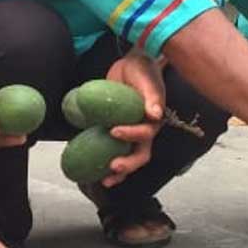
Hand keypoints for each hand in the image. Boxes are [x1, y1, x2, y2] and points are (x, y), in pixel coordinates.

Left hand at [100, 51, 165, 187]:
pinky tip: (92, 169)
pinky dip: (104, 160)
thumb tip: (155, 114)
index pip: (145, 134)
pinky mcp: (117, 132)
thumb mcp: (146, 79)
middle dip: (128, 164)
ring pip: (128, 158)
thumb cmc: (142, 70)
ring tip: (104, 180)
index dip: (131, 135)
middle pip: (140, 155)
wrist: (132, 66)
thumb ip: (152, 95)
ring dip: (118, 172)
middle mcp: (143, 131)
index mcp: (153, 120)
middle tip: (112, 167)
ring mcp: (131, 134)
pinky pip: (113, 150)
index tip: (114, 131)